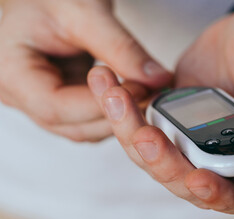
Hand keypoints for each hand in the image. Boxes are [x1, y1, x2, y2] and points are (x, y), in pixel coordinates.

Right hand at [0, 0, 170, 141]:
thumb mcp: (85, 13)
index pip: (55, 107)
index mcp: (10, 72)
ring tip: (147, 94)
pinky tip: (134, 96)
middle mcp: (21, 95)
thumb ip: (121, 48)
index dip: (100, 104)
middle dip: (115, 115)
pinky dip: (115, 111)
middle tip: (151, 94)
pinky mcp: (63, 99)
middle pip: (72, 126)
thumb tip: (157, 79)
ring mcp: (42, 100)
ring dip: (119, 117)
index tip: (138, 90)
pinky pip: (90, 119)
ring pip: (84, 128)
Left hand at [89, 0, 233, 213]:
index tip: (198, 178)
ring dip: (130, 132)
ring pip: (156, 156)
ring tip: (113, 94)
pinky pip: (144, 125)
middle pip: (187, 180)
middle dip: (162, 162)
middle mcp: (224, 154)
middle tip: (143, 134)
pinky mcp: (172, 119)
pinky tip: (111, 87)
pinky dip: (124, 111)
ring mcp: (194, 139)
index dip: (222, 195)